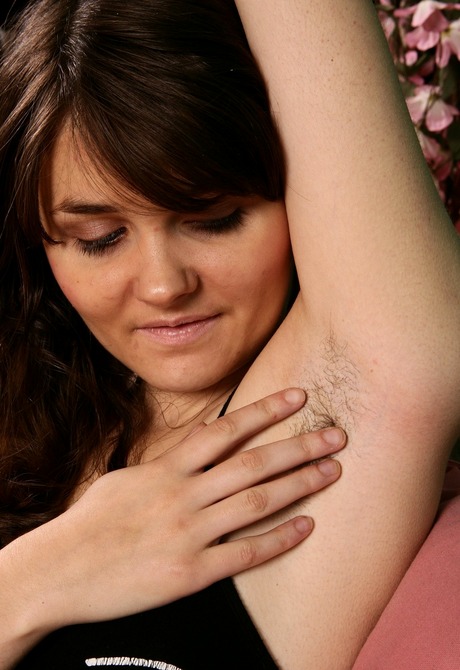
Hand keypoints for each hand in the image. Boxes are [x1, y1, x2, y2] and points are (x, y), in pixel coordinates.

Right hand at [5, 389, 344, 639]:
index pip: (225, 430)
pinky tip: (306, 528)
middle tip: (336, 434)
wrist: (60, 571)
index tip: (298, 396)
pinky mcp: (191, 572)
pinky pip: (245, 553)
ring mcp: (190, 533)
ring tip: (332, 472)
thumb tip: (191, 451)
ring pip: (257, 502)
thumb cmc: (90, 523)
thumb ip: (163, 465)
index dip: (265, 411)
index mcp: (167, 469)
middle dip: (298, 445)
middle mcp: (184, 495)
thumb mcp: (124, 479)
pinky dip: (279, 539)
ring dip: (300, 485)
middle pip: (252, 463)